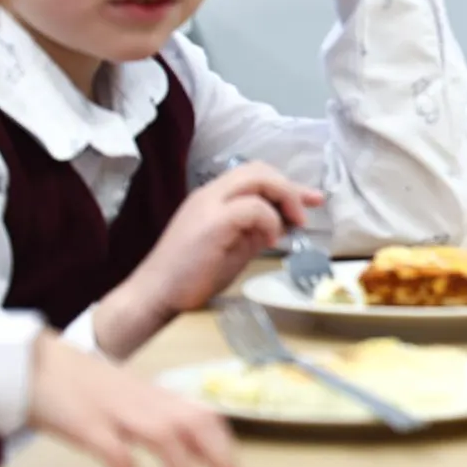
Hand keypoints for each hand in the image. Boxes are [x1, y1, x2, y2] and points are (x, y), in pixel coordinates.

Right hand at [28, 330, 235, 466]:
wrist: (35, 363)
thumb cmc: (80, 384)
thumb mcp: (125, 394)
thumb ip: (152, 410)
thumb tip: (181, 435)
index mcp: (153, 395)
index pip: (201, 413)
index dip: (222, 440)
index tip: (233, 465)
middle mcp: (142, 400)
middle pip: (193, 421)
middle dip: (216, 452)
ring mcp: (115, 411)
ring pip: (162, 433)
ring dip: (182, 462)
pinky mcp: (85, 424)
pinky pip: (114, 449)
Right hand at [97, 162, 321, 357]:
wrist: (154, 296)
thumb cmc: (192, 277)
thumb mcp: (235, 247)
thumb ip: (258, 229)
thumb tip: (288, 221)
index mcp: (213, 197)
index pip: (255, 175)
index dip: (287, 185)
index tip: (311, 199)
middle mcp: (210, 194)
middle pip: (259, 170)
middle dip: (289, 187)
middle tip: (305, 213)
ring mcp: (208, 205)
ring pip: (257, 178)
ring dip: (284, 199)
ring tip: (294, 225)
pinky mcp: (212, 222)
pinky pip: (252, 207)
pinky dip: (269, 220)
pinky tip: (271, 241)